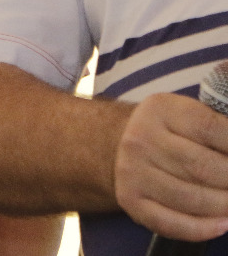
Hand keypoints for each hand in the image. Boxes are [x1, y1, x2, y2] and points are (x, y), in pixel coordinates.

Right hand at [114, 92, 227, 240]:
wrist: (120, 144)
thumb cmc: (168, 132)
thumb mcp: (187, 115)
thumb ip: (217, 128)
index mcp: (160, 110)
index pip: (210, 129)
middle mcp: (141, 139)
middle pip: (203, 167)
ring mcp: (132, 171)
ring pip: (192, 198)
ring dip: (224, 206)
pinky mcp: (130, 200)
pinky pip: (171, 222)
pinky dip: (204, 228)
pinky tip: (222, 223)